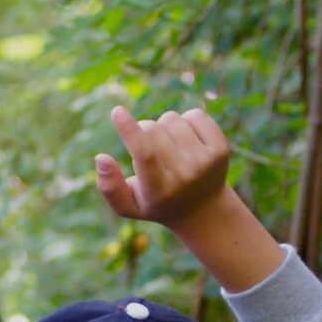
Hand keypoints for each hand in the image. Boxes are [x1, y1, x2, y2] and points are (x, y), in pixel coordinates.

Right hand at [95, 105, 229, 227]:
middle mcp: (185, 176)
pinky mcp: (221, 149)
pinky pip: (195, 115)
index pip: (144, 154)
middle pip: (152, 129)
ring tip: (169, 149)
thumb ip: (110, 187)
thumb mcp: (128, 205)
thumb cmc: (155, 202)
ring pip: (171, 119)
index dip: (129, 131)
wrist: (203, 210)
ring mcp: (205, 162)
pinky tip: (187, 142)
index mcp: (159, 191)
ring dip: (164, 128)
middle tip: (150, 151)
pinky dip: (186, 122)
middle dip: (142, 131)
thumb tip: (100, 158)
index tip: (117, 112)